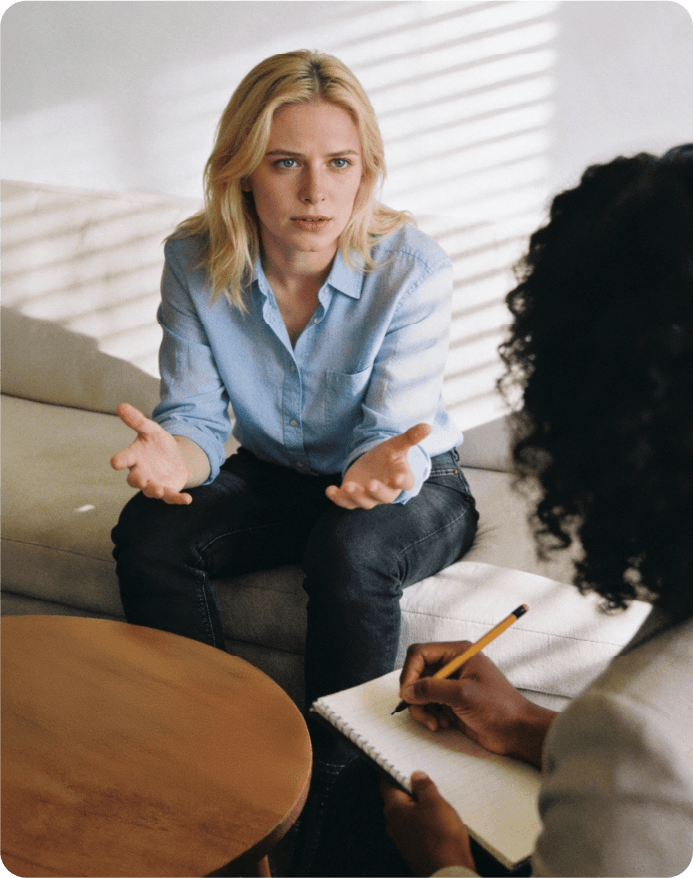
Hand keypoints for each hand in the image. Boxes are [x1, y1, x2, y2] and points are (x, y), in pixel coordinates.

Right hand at [111, 403, 192, 504]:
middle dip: (137, 480)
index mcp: (134, 457)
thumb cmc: (157, 444)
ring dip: (155, 491)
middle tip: (140, 480)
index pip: (122, 459)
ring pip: (151, 491)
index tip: (115, 462)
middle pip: (134, 479)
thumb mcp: (151, 430)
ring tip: (159, 490)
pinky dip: (179, 499)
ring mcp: (153, 484)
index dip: (119, 461)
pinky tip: (188, 499)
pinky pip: (172, 497)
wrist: (174, 458)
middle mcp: (141, 473)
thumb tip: (121, 405)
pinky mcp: (168, 491)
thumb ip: (137, 420)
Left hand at [325, 423, 431, 509]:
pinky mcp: (353, 498)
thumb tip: (428, 426)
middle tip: (371, 484)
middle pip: (384, 496)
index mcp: (401, 478)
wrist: (372, 465)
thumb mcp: (397, 444)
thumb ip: (411, 437)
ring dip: (355, 496)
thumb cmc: (388, 455)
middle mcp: (386, 491)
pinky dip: (337, 498)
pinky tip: (329, 490)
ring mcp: (369, 496)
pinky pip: (346, 502)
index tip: (398, 478)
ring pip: (364, 502)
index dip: (403, 481)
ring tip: (347, 486)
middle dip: (377, 492)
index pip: (406, 483)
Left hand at [381, 771, 475, 876]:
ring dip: (420, 808)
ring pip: (409, 816)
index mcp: (394, 809)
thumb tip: (416, 777)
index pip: (386, 784)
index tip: (406, 766)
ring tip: (437, 803)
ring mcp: (403, 840)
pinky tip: (439, 822)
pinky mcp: (414, 851)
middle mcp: (394, 825)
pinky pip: (417, 830)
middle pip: (398, 800)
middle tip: (427, 783)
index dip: (395, 772)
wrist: (450, 873)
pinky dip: (425, 823)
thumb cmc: (441, 838)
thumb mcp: (435, 802)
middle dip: (411, 790)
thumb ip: (423, 786)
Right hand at [399, 642, 556, 767]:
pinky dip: (430, 716)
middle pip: (417, 674)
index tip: (407, 693)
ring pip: (420, 692)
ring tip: (435, 722)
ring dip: (422, 709)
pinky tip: (442, 725)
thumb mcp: (463, 694)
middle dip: (415, 695)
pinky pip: (428, 706)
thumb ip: (431, 689)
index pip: (420, 654)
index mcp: (457, 653)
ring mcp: (450, 685)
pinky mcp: (450, 702)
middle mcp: (452, 666)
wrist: (517, 731)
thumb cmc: (499, 707)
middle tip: (419, 710)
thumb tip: (407, 690)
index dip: (410, 672)